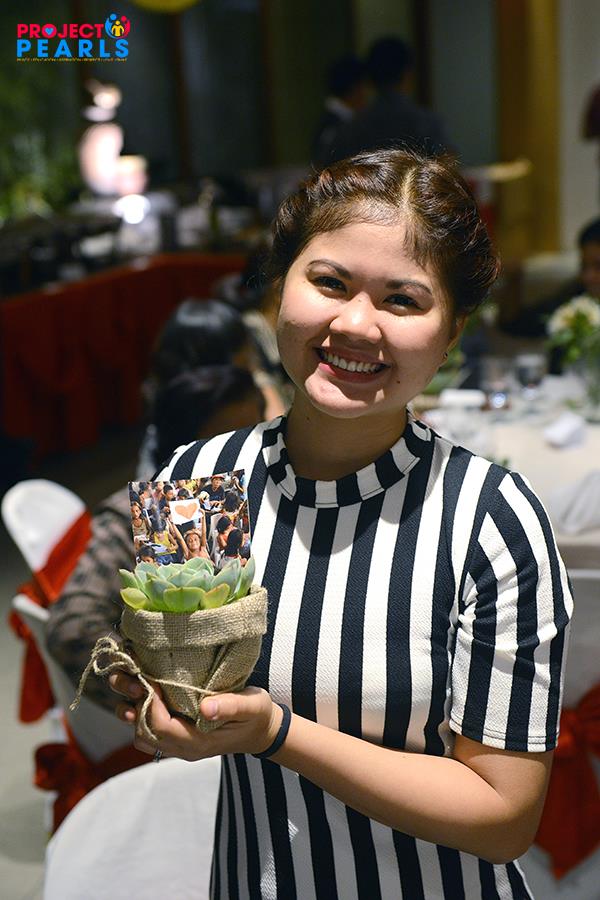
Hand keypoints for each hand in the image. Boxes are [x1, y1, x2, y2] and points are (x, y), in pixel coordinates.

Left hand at [108, 671, 282, 760]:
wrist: (262, 731)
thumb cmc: (257, 715)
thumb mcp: (252, 706)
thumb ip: (230, 707)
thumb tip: (205, 708)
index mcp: (199, 742)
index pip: (160, 728)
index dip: (150, 703)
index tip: (151, 677)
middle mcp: (184, 749)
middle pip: (143, 734)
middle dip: (133, 705)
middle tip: (133, 677)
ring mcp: (179, 746)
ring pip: (141, 736)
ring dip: (133, 711)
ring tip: (135, 684)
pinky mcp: (178, 737)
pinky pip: (149, 732)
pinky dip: (141, 713)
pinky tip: (146, 691)